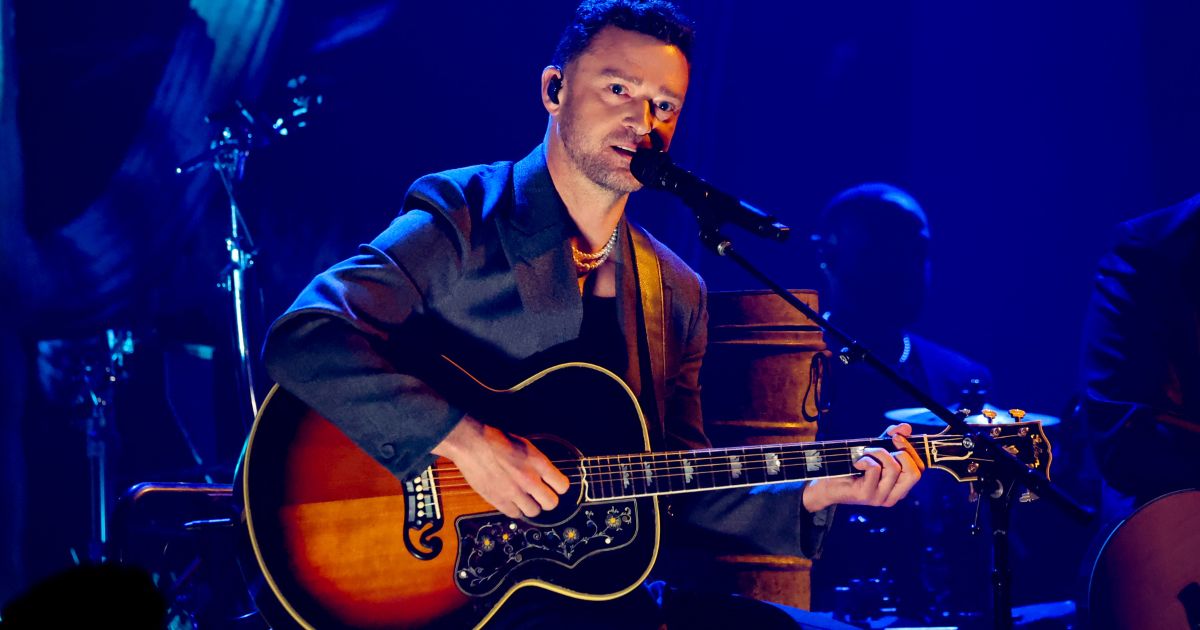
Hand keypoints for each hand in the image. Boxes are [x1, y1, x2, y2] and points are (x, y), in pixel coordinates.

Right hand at [432, 416, 569, 518]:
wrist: (472, 443)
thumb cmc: (496, 439)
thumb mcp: (525, 445)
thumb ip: (537, 463)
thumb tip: (545, 474)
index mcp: (538, 463)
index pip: (562, 485)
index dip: (560, 486)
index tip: (555, 486)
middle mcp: (529, 480)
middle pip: (551, 503)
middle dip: (548, 499)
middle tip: (541, 495)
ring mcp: (514, 492)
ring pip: (534, 512)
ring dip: (531, 506)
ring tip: (525, 498)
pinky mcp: (498, 500)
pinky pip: (514, 514)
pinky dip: (515, 510)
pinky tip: (511, 501)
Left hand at [802, 423, 923, 511]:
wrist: (826, 483)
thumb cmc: (852, 466)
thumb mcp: (874, 450)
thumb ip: (891, 439)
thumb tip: (906, 427)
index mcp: (900, 487)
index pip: (920, 469)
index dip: (911, 450)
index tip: (897, 437)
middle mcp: (894, 496)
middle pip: (914, 473)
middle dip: (902, 452)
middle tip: (886, 442)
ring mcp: (881, 498)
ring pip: (894, 468)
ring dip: (878, 452)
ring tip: (865, 453)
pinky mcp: (867, 495)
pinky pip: (874, 469)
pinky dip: (865, 459)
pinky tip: (857, 463)